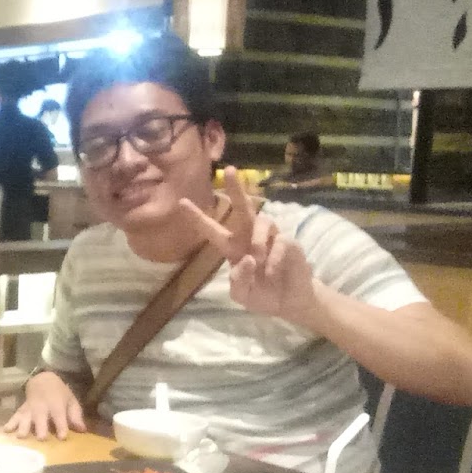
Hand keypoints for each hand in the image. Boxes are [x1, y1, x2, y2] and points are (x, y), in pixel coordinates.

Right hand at [4, 370, 86, 440]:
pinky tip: (5, 431)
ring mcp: (30, 408)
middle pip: (40, 417)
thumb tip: (82, 430)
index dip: (61, 426)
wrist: (42, 379)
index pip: (59, 416)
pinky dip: (10, 423)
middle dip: (40, 427)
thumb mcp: (71, 401)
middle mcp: (42, 406)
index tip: (62, 437)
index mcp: (56, 404)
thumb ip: (75, 415)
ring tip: (20, 436)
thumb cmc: (59, 393)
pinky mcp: (21, 410)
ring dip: (23, 426)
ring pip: (26, 417)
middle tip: (40, 439)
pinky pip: (15, 416)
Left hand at [178, 168, 318, 323]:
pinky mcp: (289, 242)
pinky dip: (274, 257)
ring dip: (256, 240)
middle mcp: (250, 237)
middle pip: (242, 208)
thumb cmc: (262, 295)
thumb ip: (238, 281)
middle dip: (236, 188)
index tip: (182, 202)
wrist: (289, 302)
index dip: (198, 217)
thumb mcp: (242, 295)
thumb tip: (247, 259)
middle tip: (230, 170)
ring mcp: (270, 238)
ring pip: (261, 221)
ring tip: (258, 259)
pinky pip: (280, 240)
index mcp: (233, 248)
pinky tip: (272, 271)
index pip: (212, 229)